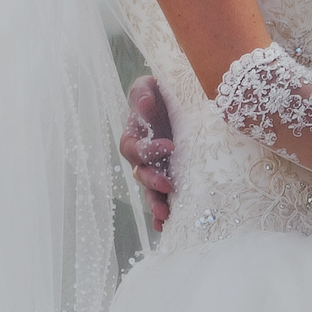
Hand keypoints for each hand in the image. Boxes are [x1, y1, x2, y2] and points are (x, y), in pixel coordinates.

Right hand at [120, 75, 173, 229]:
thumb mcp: (150, 86)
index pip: (135, 147)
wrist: (178, 104)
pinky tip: (167, 225)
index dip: (148, 149)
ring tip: (165, 215)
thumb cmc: (160, 93)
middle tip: (166, 185)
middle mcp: (142, 157)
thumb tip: (144, 103)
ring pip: (150, 190)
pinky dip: (162, 213)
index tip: (170, 145)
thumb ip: (144, 93)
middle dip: (151, 181)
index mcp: (134, 135)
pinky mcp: (170, 177)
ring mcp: (156, 169)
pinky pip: (162, 198)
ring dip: (155, 204)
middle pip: (140, 174)